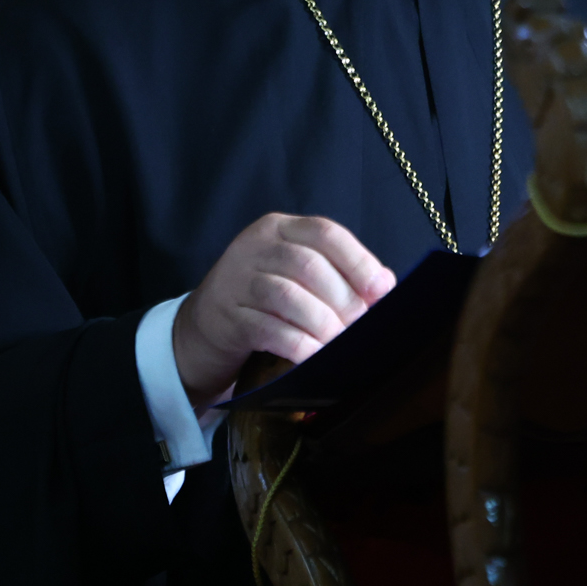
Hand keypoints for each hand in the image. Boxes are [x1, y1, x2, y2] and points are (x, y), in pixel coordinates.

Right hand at [171, 213, 395, 406]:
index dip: (359, 261)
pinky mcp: (226, 316)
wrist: (202, 328)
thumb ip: (336, 273)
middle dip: (344, 298)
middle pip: (309, 265)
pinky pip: (267, 329)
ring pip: (289, 295)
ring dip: (323, 323)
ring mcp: (236, 279)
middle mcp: (255, 246)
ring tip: (341, 344)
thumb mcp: (293, 273)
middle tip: (361, 326)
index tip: (383, 290)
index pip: (325, 233)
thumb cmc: (262, 299)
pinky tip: (314, 357)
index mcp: (280, 228)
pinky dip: (297, 344)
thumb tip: (385, 285)